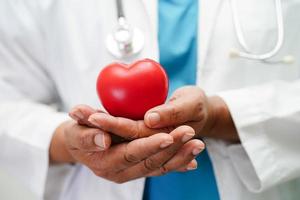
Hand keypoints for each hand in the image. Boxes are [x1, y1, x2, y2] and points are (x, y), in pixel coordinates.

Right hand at [50, 120, 203, 182]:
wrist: (82, 144)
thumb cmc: (78, 133)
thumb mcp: (76, 131)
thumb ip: (87, 134)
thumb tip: (103, 139)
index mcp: (106, 162)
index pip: (131, 154)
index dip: (149, 146)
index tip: (167, 136)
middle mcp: (121, 172)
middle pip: (151, 162)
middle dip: (172, 148)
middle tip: (190, 133)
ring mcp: (132, 173)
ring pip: (160, 167)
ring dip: (181, 156)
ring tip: (199, 144)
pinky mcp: (140, 169)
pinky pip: (161, 169)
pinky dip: (177, 164)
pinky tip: (193, 160)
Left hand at [81, 87, 237, 141]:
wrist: (199, 111)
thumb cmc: (198, 105)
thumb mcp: (192, 104)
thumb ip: (173, 113)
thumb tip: (152, 121)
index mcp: (162, 138)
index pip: (134, 135)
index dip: (114, 125)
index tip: (93, 116)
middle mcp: (148, 143)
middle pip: (119, 135)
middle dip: (97, 124)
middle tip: (76, 111)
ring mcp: (142, 139)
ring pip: (115, 131)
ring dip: (91, 122)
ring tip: (74, 111)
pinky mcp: (139, 131)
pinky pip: (116, 126)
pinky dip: (98, 120)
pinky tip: (81, 113)